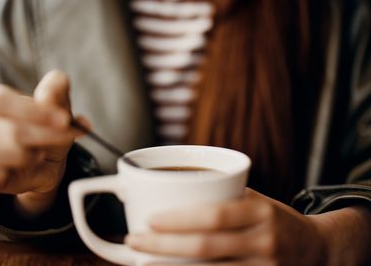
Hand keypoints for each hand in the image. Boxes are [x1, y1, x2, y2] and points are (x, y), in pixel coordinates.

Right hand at [0, 70, 86, 216]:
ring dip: (23, 157)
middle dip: (41, 136)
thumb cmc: (45, 134)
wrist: (41, 167)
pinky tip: (17, 171)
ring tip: (37, 155)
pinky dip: (6, 176)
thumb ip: (56, 95)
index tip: (64, 119)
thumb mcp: (57, 114)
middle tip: (64, 137)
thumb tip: (59, 80)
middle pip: (4, 129)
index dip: (33, 111)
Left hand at [125, 188, 328, 265]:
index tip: (151, 218)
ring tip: (144, 261)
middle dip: (164, 246)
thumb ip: (221, 198)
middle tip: (135, 240)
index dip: (181, 219)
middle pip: (206, 248)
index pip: (215, 215)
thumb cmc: (274, 219)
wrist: (315, 249)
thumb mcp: (254, 199)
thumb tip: (174, 191)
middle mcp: (263, 242)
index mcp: (260, 212)